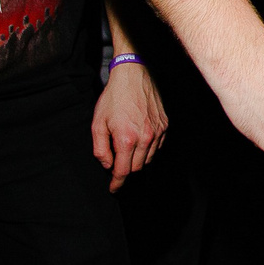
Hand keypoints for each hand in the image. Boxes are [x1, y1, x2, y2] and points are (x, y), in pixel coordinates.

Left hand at [91, 62, 169, 192]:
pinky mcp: (165, 125)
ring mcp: (158, 132)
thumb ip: (100, 148)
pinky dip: (148, 149)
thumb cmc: (114, 97)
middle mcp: (145, 138)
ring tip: (127, 148)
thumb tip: (107, 165)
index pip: (123, 171)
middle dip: (126, 169)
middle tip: (116, 164)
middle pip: (137, 167)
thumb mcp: (98, 123)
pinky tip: (139, 140)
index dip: (117, 183)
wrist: (134, 75)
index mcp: (127, 139)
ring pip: (148, 158)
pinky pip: (157, 146)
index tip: (113, 189)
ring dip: (137, 159)